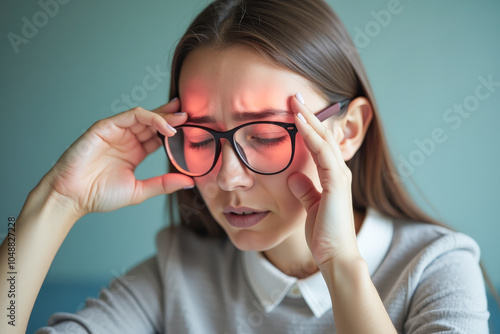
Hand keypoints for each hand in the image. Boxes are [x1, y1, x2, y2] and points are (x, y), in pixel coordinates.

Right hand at [42, 99, 193, 217]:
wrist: (73, 197)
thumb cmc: (99, 195)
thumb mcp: (139, 191)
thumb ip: (163, 184)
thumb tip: (189, 182)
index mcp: (135, 152)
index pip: (158, 136)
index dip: (175, 132)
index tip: (193, 130)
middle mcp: (127, 139)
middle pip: (154, 122)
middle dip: (173, 117)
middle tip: (192, 115)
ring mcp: (116, 131)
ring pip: (145, 116)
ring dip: (165, 116)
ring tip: (182, 119)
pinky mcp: (105, 127)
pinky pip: (131, 116)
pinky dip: (150, 118)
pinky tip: (165, 126)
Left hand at [287, 94, 359, 265]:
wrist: (335, 255)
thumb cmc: (324, 233)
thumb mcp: (310, 207)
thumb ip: (304, 191)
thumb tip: (293, 177)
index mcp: (333, 177)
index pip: (319, 144)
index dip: (308, 126)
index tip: (294, 111)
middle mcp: (339, 172)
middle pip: (323, 136)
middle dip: (309, 115)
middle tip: (295, 96)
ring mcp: (339, 176)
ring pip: (324, 139)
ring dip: (309, 118)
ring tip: (295, 101)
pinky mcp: (336, 183)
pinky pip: (322, 152)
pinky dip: (311, 135)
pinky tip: (299, 122)